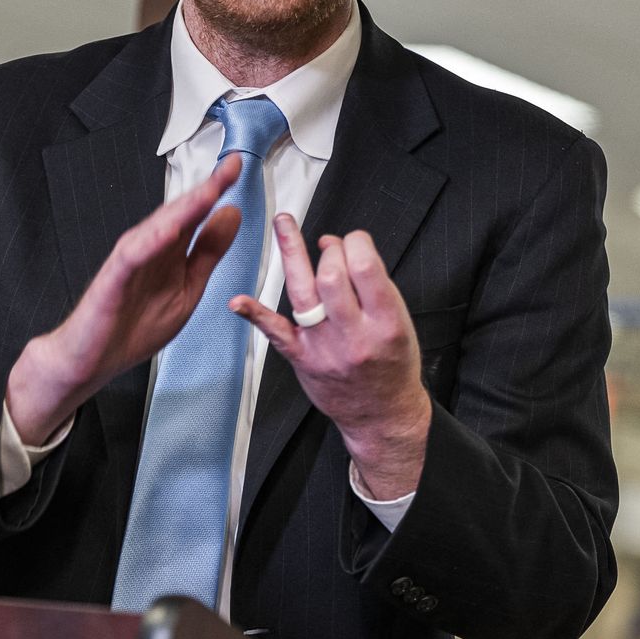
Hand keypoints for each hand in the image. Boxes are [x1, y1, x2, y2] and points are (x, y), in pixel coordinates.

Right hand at [6, 155, 243, 443]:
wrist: (89, 361)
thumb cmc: (131, 328)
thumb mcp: (187, 289)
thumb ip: (208, 252)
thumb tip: (231, 215)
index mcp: (170, 252)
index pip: (196, 215)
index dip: (217, 190)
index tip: (238, 167)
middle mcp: (150, 249)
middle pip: (179, 214)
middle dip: (206, 190)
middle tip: (231, 166)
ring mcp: (129, 262)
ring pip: (157, 228)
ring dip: (182, 209)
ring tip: (208, 191)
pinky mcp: (112, 280)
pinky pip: (131, 257)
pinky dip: (149, 242)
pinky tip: (168, 230)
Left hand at [230, 215, 431, 497]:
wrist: (382, 414)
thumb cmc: (393, 363)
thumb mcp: (401, 322)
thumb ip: (374, 287)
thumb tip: (338, 246)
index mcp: (386, 322)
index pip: (366, 267)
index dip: (356, 242)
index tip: (353, 240)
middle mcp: (354, 334)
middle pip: (332, 276)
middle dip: (330, 250)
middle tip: (330, 246)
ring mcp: (324, 347)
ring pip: (303, 293)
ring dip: (290, 252)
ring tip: (283, 223)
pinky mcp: (301, 358)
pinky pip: (275, 333)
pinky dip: (255, 315)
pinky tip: (237, 301)